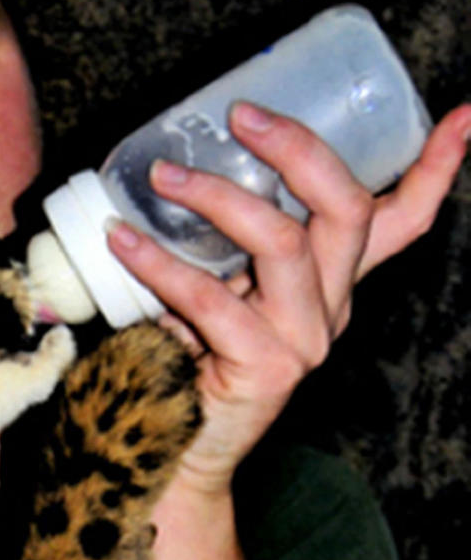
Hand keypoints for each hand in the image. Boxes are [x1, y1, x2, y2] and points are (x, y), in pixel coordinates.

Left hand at [108, 101, 470, 492]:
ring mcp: (305, 340)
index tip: (464, 113)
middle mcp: (332, 307)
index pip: (403, 219)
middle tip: (240, 113)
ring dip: (216, 198)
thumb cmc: (199, 355)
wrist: (182, 447)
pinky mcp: (266, 369)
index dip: (435, 168)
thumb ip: (227, 241)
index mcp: (335, 280)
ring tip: (163, 177)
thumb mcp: (228, 286)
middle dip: (299, 150)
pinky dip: (160, 264)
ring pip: (282, 244)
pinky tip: (123, 240)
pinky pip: (213, 299)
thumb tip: (175, 158)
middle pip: (347, 212)